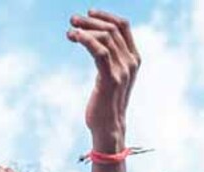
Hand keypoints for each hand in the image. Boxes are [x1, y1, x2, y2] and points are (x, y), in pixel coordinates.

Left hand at [67, 10, 139, 138]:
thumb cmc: (106, 102)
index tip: (89, 12)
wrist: (109, 127)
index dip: (106, 16)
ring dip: (85, 29)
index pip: (123, 26)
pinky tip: (74, 37)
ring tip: (70, 30)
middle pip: (112, 29)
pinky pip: (99, 51)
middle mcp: (131, 62)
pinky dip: (86, 40)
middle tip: (73, 20)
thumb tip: (94, 40)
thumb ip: (109, 59)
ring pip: (105, 37)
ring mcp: (122, 70)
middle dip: (91, 21)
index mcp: (133, 58)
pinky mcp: (110, 79)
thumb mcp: (111, 76)